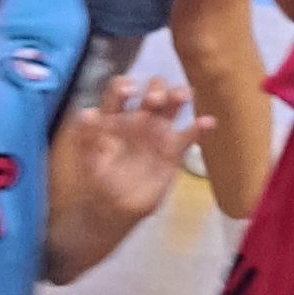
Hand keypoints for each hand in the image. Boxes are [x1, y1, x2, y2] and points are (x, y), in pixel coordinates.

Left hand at [67, 75, 211, 228]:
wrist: (114, 208)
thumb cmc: (98, 179)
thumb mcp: (87, 159)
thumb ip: (86, 136)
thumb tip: (87, 113)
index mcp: (115, 115)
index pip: (120, 91)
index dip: (125, 86)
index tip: (129, 92)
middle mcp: (139, 117)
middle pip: (153, 91)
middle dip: (156, 89)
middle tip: (155, 100)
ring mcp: (158, 132)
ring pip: (172, 107)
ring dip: (178, 96)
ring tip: (184, 95)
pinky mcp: (173, 150)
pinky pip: (188, 136)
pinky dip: (199, 127)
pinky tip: (207, 122)